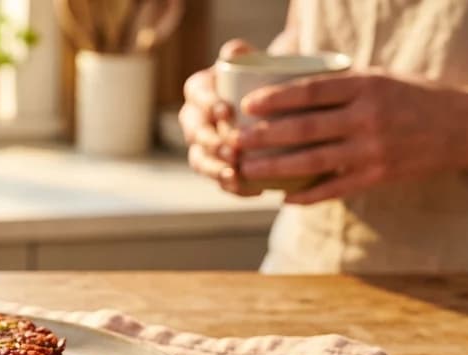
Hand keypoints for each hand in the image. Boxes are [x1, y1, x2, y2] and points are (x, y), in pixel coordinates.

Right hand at [179, 39, 257, 195]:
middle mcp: (195, 121)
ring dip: (216, 170)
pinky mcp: (220, 168)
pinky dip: (237, 189)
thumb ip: (241, 53)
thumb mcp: (251, 60)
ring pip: (201, 162)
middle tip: (233, 148)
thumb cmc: (260, 76)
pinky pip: (222, 183)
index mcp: (198, 92)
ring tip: (236, 174)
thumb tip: (234, 51)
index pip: (196, 98)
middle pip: (196, 135)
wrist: (272, 103)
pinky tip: (256, 190)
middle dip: (211, 144)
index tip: (226, 110)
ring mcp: (204, 148)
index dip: (207, 106)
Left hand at [234, 71, 467, 204]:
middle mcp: (367, 118)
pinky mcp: (377, 176)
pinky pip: (333, 189)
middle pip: (304, 129)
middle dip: (263, 137)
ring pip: (312, 162)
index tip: (247, 104)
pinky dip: (306, 196)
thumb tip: (286, 89)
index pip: (311, 91)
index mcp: (366, 86)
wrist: (462, 127)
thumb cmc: (410, 97)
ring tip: (246, 170)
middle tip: (234, 141)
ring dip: (274, 169)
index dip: (276, 98)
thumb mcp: (378, 79)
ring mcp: (372, 150)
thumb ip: (338, 85)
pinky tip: (282, 198)